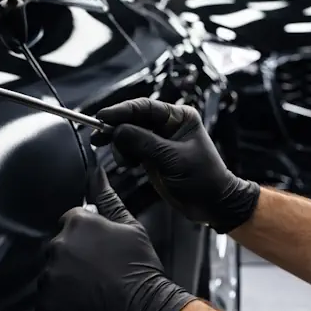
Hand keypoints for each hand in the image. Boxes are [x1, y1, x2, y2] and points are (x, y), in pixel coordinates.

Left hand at [35, 168, 196, 310]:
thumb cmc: (140, 269)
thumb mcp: (130, 228)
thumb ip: (108, 199)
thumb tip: (96, 173)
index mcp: (76, 224)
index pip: (71, 222)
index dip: (87, 237)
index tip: (99, 251)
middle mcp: (57, 247)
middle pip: (58, 248)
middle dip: (73, 258)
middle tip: (98, 274)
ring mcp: (49, 278)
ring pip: (51, 275)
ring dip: (65, 281)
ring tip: (92, 292)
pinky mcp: (45, 306)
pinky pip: (47, 302)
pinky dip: (61, 305)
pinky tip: (83, 307)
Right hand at [92, 98, 259, 232]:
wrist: (212, 204)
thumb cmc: (202, 178)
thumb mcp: (172, 158)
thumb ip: (144, 143)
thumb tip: (118, 130)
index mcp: (179, 117)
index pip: (145, 107)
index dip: (122, 110)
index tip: (102, 117)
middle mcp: (168, 125)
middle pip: (134, 119)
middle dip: (116, 128)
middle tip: (98, 137)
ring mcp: (159, 141)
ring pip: (129, 134)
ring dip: (120, 145)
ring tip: (125, 162)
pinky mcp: (152, 156)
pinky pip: (131, 149)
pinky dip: (124, 155)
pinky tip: (128, 164)